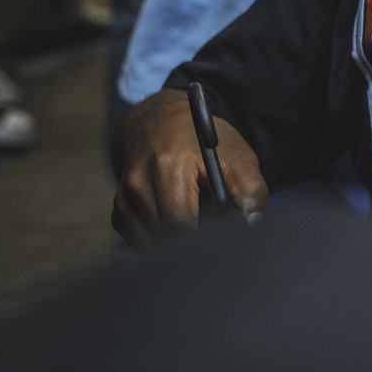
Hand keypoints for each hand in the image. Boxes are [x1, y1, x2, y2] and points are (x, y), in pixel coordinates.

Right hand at [110, 89, 266, 241]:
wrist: (161, 124)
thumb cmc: (204, 142)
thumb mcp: (237, 157)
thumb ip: (250, 191)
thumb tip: (252, 225)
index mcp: (168, 166)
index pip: (180, 224)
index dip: (203, 243)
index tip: (224, 247)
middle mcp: (138, 183)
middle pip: (165, 238)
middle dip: (192, 246)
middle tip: (216, 242)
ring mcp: (124, 199)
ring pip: (153, 244)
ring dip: (176, 245)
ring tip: (199, 226)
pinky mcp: (119, 211)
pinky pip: (142, 241)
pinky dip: (162, 241)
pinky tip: (179, 225)